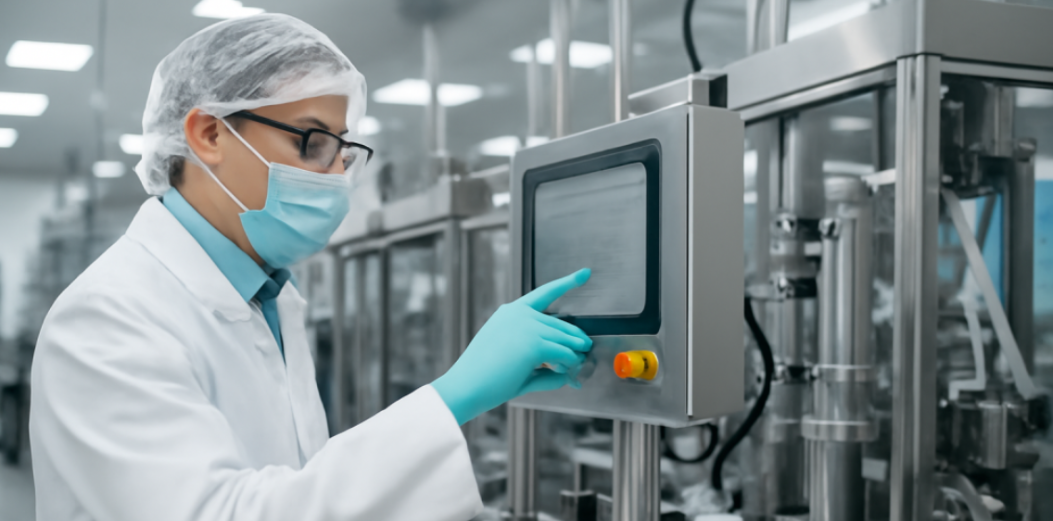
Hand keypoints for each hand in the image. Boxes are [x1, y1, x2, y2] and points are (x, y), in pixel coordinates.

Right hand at [432, 268, 592, 424]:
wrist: (467, 387)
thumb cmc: (486, 379)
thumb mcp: (517, 365)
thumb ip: (543, 365)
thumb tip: (567, 371)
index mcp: (511, 312)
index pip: (544, 293)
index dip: (567, 282)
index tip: (584, 273)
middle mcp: (519, 313)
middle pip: (560, 323)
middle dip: (576, 339)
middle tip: (585, 350)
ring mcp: (527, 326)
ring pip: (565, 339)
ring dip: (574, 354)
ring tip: (574, 366)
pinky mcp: (534, 343)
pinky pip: (564, 353)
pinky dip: (569, 364)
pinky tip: (566, 371)